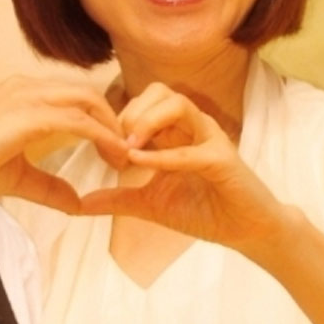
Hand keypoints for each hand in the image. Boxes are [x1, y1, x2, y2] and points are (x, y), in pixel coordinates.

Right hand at [0, 76, 129, 213]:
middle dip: (113, 120)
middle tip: (127, 152)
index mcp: (23, 95)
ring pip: (87, 101)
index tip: (116, 147)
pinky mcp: (28, 115)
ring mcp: (28, 97)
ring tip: (124, 156)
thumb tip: (78, 204)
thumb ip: (48, 185)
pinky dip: (102, 136)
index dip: (100, 118)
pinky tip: (112, 155)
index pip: (74, 96)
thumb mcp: (16, 177)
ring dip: (112, 128)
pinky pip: (78, 120)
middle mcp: (28, 88)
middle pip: (88, 93)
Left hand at [81, 83, 288, 251]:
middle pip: (159, 91)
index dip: (118, 118)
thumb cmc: (203, 211)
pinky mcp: (224, 160)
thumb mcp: (149, 205)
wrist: (245, 232)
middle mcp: (193, 128)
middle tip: (115, 143)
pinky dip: (164, 156)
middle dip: (130, 111)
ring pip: (179, 104)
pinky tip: (141, 164)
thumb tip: (78, 204)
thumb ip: (116, 199)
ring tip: (129, 147)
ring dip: (148, 121)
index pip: (143, 101)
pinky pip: (192, 150)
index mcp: (175, 132)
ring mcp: (210, 139)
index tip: (102, 147)